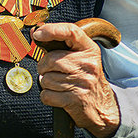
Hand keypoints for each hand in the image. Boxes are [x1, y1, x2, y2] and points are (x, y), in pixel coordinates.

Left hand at [33, 22, 120, 137]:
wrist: (102, 107)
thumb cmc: (86, 79)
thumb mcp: (80, 58)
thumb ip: (59, 45)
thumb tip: (35, 33)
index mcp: (89, 50)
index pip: (71, 32)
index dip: (51, 30)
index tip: (37, 34)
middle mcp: (88, 65)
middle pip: (51, 59)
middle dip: (44, 66)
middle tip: (51, 71)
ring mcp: (83, 82)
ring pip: (46, 79)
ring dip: (46, 83)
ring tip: (58, 84)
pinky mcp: (76, 99)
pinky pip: (47, 95)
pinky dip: (47, 96)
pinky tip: (58, 94)